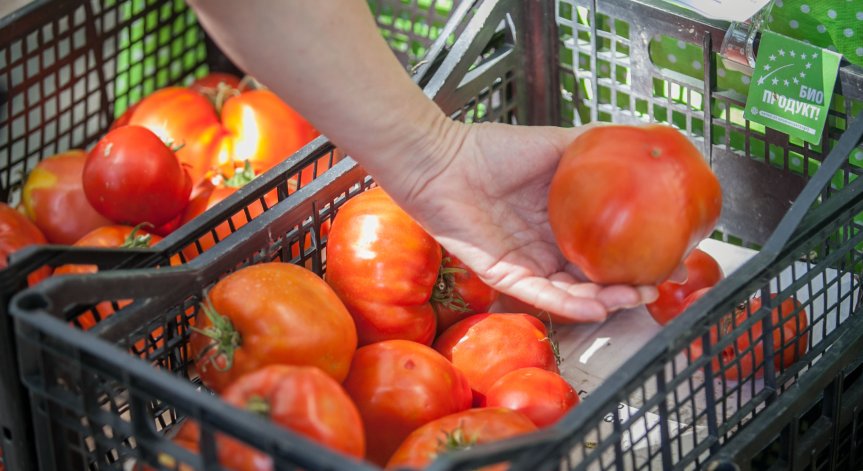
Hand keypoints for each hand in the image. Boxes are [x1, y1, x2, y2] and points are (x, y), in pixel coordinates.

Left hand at [381, 120, 658, 321]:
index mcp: (560, 219)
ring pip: (572, 292)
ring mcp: (526, 263)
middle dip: (628, 285)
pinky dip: (570, 304)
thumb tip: (640, 140)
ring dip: (605, 299)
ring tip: (637, 296)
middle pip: (593, 276)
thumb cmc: (490, 149)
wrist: (442, 159)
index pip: (604, 246)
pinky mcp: (504, 276)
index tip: (669, 254)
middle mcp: (546, 246)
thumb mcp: (555, 144)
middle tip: (659, 282)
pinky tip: (597, 306)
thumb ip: (593, 147)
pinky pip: (541, 295)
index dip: (635, 255)